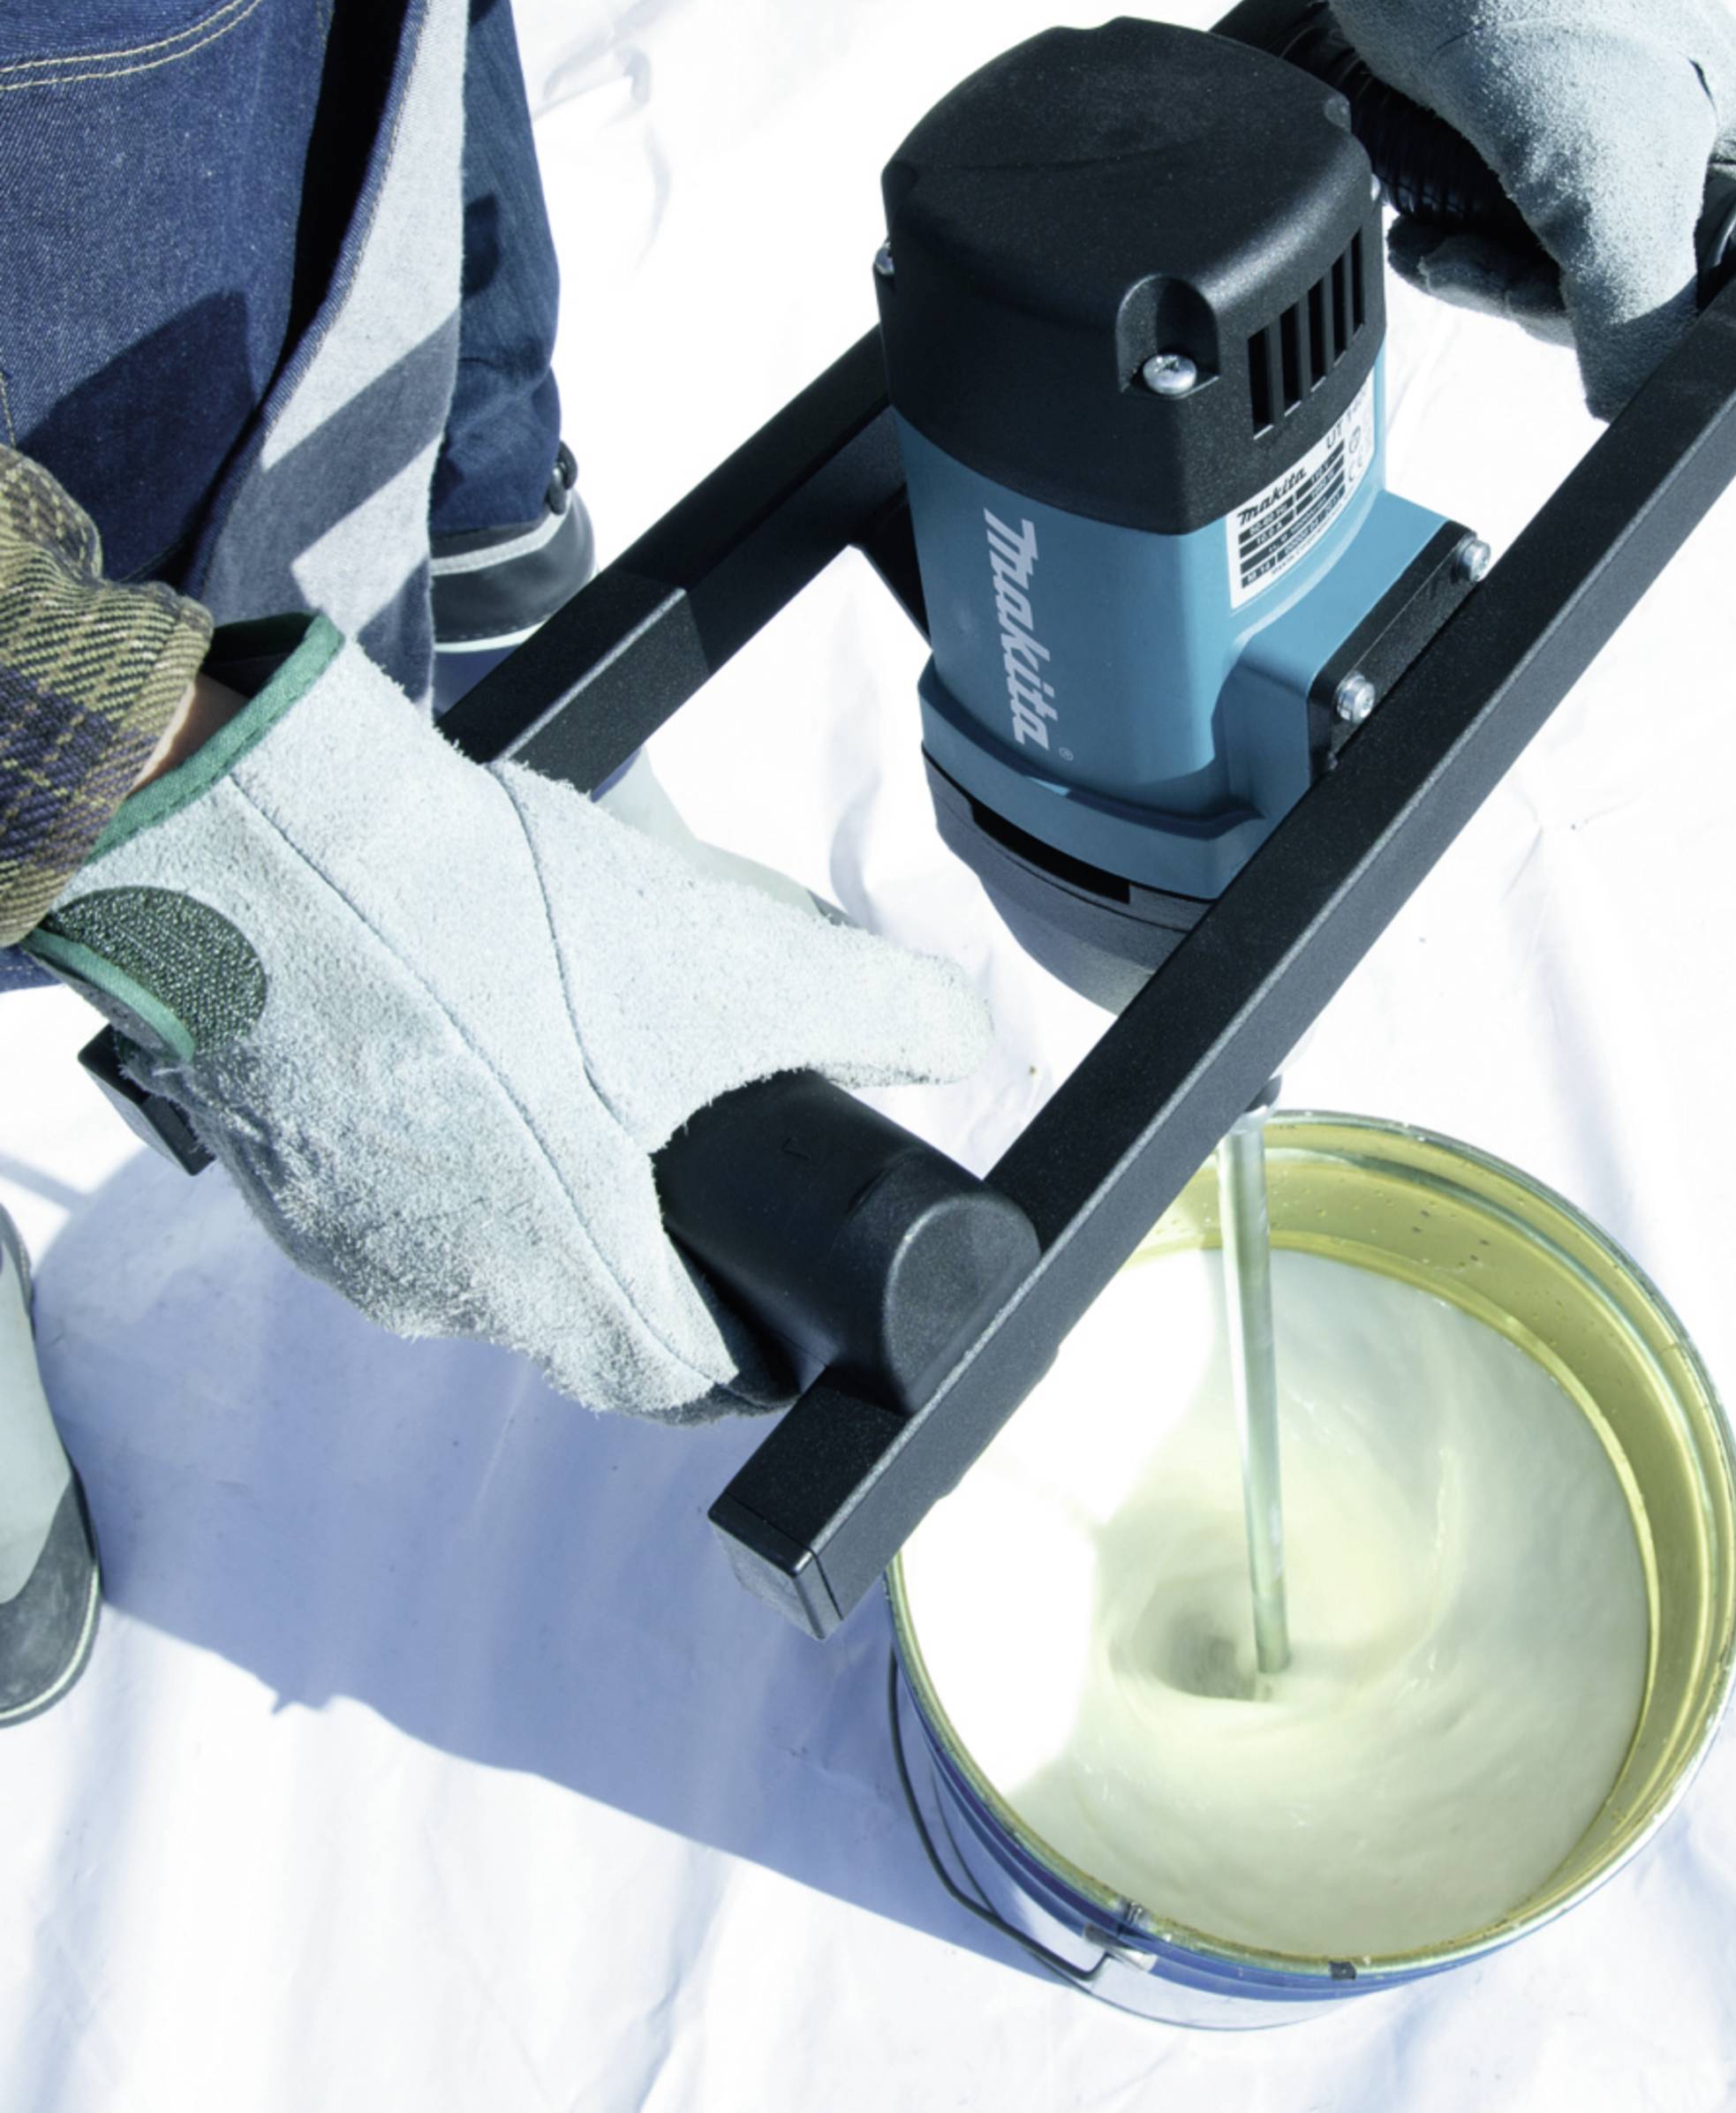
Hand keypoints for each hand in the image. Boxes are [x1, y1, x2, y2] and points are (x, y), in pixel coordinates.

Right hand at [26, 617, 989, 1421]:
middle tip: (685, 1144)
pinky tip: (469, 1026)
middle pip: (583, 1305)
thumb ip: (885, 1013)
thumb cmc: (516, 939)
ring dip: (542, 1171)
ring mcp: (338, 1232)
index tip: (782, 1308)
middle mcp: (440, 1291)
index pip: (685, 1381)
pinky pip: (387, 1167)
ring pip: (479, 1232)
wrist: (284, 855)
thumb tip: (963, 1038)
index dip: (753, 1348)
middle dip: (651, 1236)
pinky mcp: (270, 1153)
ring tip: (578, 1055)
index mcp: (564, 1282)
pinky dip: (443, 1121)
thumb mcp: (747, 967)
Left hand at [1256, 0, 1735, 413]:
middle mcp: (1673, 143)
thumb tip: (1639, 409)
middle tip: (1485, 270)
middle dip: (1537, 299)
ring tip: (1440, 245)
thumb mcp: (1616, 193)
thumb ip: (1641, 320)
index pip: (1718, 296)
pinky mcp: (1508, 133)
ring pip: (1546, 271)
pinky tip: (1422, 231)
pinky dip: (1448, 245)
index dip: (1647, 332)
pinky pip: (1490, 232)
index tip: (1587, 332)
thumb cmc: (1539, 8)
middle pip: (1620, 295)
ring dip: (1482, 278)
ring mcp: (1586, 137)